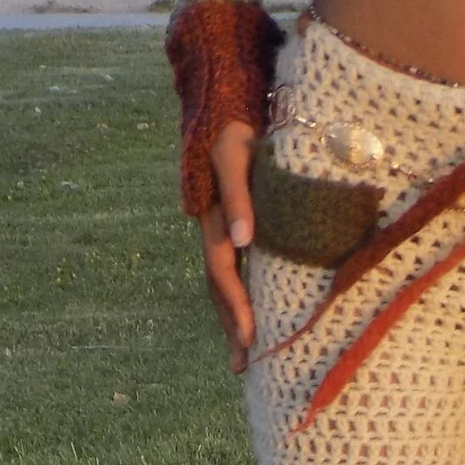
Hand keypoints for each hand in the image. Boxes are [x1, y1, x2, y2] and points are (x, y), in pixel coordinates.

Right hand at [196, 119, 256, 373]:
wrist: (222, 98)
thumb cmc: (233, 122)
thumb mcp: (234, 152)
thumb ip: (238, 195)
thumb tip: (243, 241)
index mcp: (212, 217)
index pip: (223, 272)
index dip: (237, 305)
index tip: (252, 338)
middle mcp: (213, 228)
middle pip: (218, 288)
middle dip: (231, 326)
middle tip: (245, 366)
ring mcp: (220, 228)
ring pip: (222, 282)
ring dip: (233, 318)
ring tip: (246, 355)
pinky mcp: (231, 224)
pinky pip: (233, 268)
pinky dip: (240, 295)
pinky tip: (251, 316)